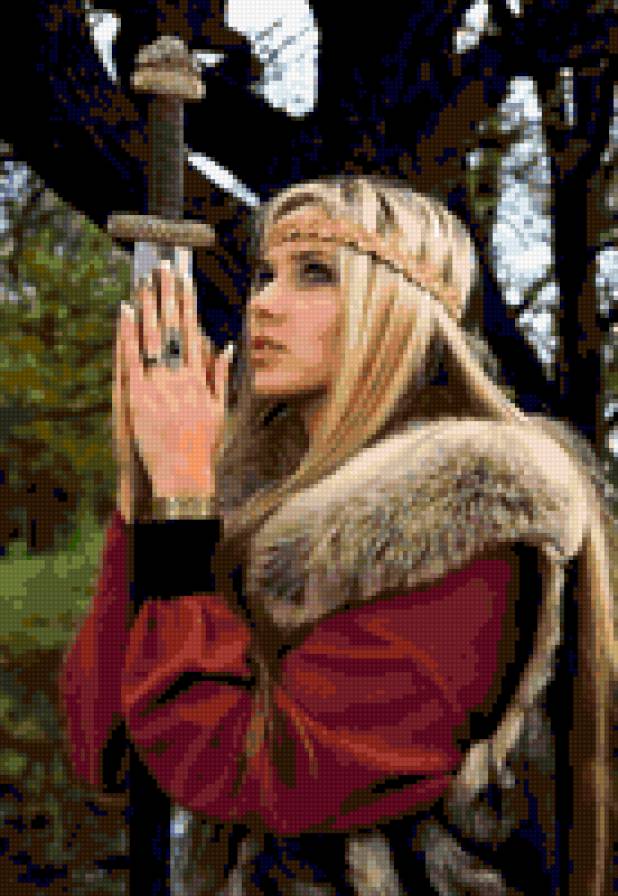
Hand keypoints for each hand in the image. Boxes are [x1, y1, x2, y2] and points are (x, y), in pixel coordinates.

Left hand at [112, 260, 232, 520]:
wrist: (184, 474)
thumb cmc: (203, 446)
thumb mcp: (219, 409)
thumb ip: (221, 375)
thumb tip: (226, 346)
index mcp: (200, 378)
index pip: (193, 331)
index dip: (188, 304)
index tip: (185, 280)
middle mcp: (181, 376)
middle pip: (173, 328)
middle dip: (168, 295)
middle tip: (163, 267)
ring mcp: (159, 385)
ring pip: (152, 337)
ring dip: (148, 306)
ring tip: (144, 280)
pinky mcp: (139, 397)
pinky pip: (132, 359)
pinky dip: (128, 334)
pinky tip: (125, 311)